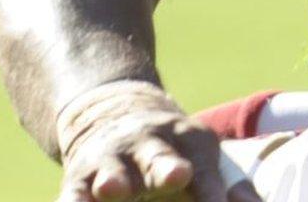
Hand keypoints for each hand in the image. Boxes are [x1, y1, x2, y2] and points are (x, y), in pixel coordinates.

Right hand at [55, 82, 261, 201]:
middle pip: (160, 158)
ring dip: (114, 180)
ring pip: (114, 170)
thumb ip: (232, 189)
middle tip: (177, 174)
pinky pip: (74, 192)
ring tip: (113, 187)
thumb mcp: (203, 159)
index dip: (214, 190)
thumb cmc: (173, 154)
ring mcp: (112, 159)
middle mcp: (149, 146)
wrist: (112, 113)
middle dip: (167, 168)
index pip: (205, 170)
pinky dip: (75, 200)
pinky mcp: (80, 177)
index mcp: (188, 144)